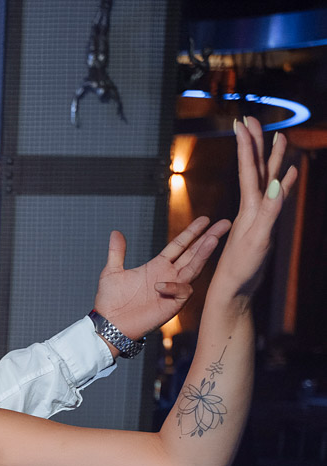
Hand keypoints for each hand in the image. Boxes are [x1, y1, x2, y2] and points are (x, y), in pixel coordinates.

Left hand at [94, 215, 230, 341]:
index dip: (191, 232)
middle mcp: (169, 276)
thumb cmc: (110, 301)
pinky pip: (182, 292)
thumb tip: (116, 232)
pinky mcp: (172, 306)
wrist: (109, 324)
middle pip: (193, 254)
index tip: (205, 219)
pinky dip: (175, 287)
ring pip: (194, 269)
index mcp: (157, 266)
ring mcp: (172, 290)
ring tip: (213, 239)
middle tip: (224, 223)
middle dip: (209, 238)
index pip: (179, 245)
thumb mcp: (112, 272)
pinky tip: (160, 285)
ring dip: (203, 254)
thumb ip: (117, 252)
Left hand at [213, 117, 297, 297]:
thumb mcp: (256, 239)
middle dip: (257, 143)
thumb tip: (274, 184)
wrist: (234, 290)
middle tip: (255, 119)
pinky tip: (287, 175)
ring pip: (267, 181)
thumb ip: (267, 212)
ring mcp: (258, 217)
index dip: (246, 145)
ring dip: (273, 159)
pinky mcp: (263, 227)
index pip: (247, 170)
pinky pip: (274, 200)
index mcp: (247, 208)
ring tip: (281, 138)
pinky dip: (281, 185)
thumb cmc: (240, 269)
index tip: (243, 121)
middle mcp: (252, 209)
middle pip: (256, 169)